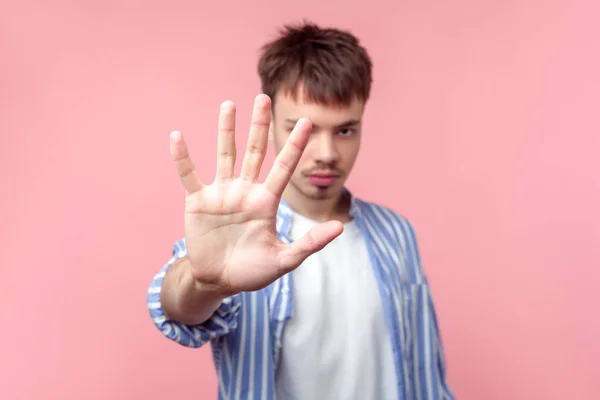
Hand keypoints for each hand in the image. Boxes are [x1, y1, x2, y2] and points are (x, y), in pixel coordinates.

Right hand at [170, 94, 342, 295]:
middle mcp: (245, 191)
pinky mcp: (198, 201)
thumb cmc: (253, 271)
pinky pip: (189, 175)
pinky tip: (177, 136)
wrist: (219, 281)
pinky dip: (182, 158)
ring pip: (225, 155)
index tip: (307, 122)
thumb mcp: (284, 259)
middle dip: (259, 126)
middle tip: (263, 98)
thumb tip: (339, 227)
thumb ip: (310, 243)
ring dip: (226, 130)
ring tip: (229, 104)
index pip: (284, 167)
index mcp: (266, 201)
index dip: (295, 146)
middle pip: (254, 152)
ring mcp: (221, 193)